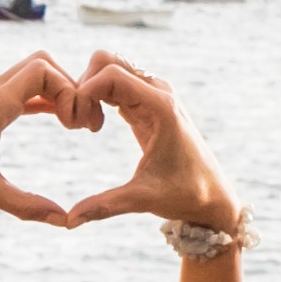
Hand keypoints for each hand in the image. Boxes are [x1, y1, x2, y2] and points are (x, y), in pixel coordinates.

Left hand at [0, 54, 82, 225]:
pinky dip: (41, 99)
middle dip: (69, 86)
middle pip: (42, 63)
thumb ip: (27, 205)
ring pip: (30, 75)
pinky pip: (18, 92)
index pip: (44, 70)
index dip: (69, 91)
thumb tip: (65, 221)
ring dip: (56, 92)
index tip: (74, 126)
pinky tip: (56, 121)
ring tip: (73, 124)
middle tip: (79, 122)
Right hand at [61, 53, 238, 230]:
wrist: (213, 195)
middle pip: (108, 60)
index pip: (110, 74)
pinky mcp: (147, 105)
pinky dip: (97, 97)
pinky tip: (94, 126)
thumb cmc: (185, 194)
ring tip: (86, 125)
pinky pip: (115, 85)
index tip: (75, 125)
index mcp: (160, 107)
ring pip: (110, 68)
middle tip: (78, 121)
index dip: (83, 92)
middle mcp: (158, 93)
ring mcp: (154, 96)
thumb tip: (68, 221)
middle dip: (83, 84)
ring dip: (89, 90)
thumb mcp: (143, 199)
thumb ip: (105, 205)